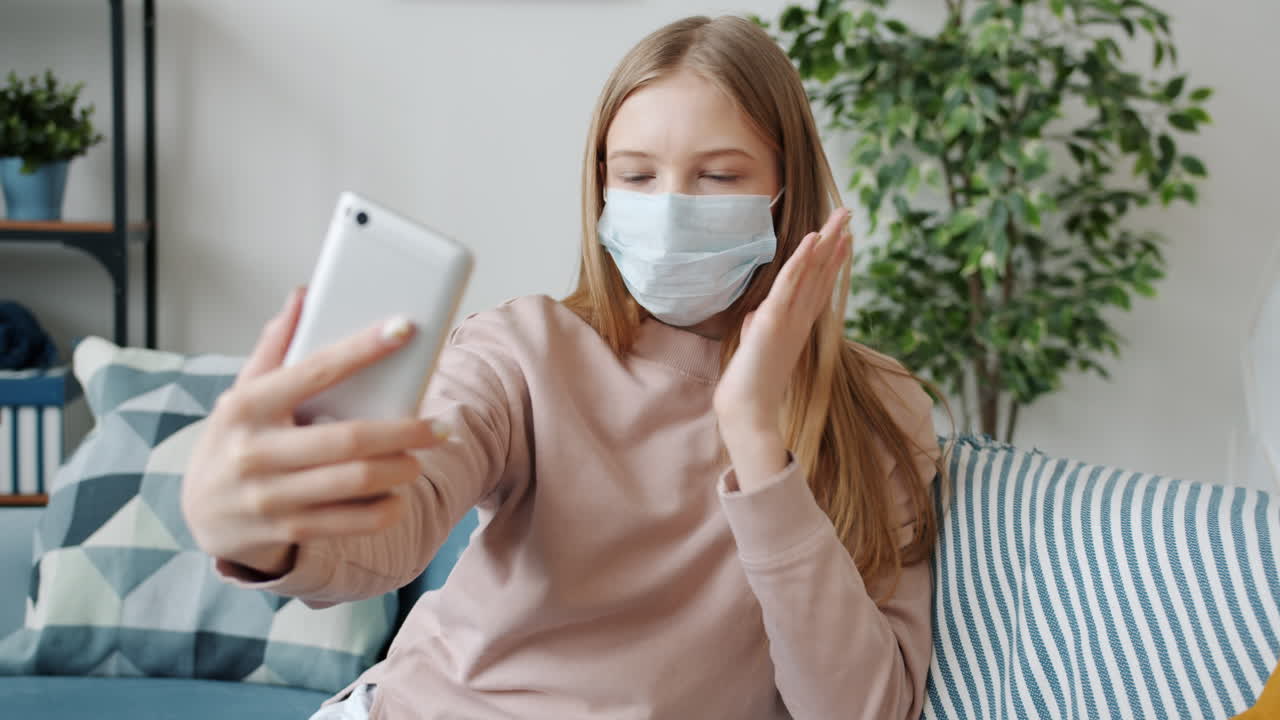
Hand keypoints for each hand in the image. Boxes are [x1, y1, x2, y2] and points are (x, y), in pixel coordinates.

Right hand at [181, 288, 450, 576]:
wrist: (202, 516)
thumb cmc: (235, 441)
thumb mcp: (243, 393)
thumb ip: (275, 348)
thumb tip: (303, 295)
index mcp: (247, 406)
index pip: (316, 369)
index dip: (363, 348)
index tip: (404, 328)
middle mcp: (254, 451)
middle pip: (349, 439)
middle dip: (406, 432)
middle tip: (439, 428)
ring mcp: (269, 496)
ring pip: (356, 481)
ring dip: (401, 470)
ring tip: (419, 459)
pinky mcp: (285, 530)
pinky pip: (352, 522)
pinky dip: (386, 509)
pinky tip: (398, 496)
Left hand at [713, 208, 851, 489]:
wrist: (747, 410)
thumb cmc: (749, 384)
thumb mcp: (754, 348)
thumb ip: (759, 328)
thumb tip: (756, 316)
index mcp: (797, 324)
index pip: (818, 285)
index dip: (831, 260)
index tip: (842, 238)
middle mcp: (800, 318)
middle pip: (821, 272)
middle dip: (835, 242)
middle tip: (848, 215)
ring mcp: (790, 318)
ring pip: (812, 272)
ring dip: (826, 242)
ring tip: (841, 216)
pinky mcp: (775, 319)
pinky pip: (790, 283)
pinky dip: (802, 260)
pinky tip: (813, 239)